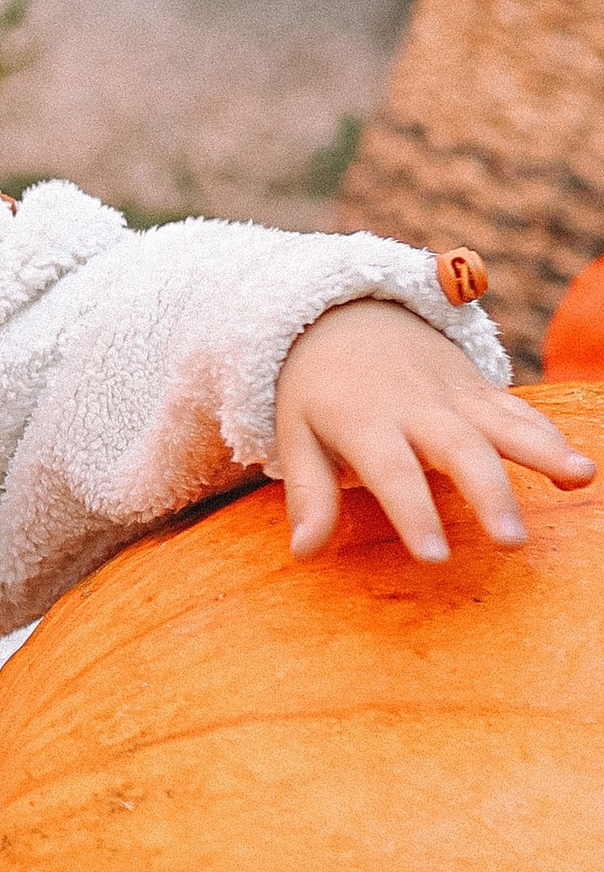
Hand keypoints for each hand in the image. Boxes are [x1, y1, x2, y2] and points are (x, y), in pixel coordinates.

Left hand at [273, 299, 593, 561]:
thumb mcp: (296, 433)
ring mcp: (454, 394)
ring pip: (503, 422)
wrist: (346, 314)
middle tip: (512, 541)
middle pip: (460, 450)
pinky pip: (518, 410)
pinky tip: (579, 469)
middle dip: (489, 495)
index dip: (414, 513)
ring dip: (544, 451)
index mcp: (364, 420)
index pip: (392, 473)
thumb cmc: (318, 390)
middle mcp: (416, 406)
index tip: (435, 557)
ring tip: (581, 476)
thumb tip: (304, 554)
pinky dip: (550, 435)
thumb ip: (310, 494)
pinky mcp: (479, 389)